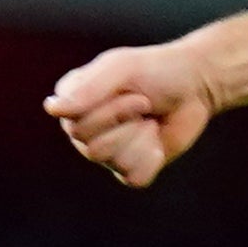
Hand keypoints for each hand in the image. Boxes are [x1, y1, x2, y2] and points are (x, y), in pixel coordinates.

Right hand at [42, 40, 221, 188]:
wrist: (195, 86)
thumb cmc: (156, 71)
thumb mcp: (121, 69)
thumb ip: (87, 89)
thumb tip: (51, 109)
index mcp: (73, 102)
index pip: (73, 123)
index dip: (107, 111)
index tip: (129, 89)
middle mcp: (83, 130)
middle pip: (90, 147)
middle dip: (125, 121)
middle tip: (144, 102)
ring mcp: (106, 153)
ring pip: (112, 161)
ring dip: (140, 137)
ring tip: (149, 119)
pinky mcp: (130, 169)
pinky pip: (134, 177)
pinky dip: (152, 158)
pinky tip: (156, 140)